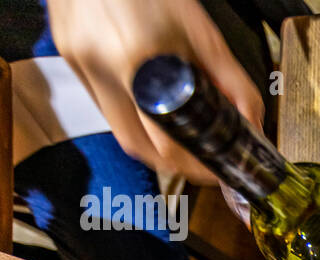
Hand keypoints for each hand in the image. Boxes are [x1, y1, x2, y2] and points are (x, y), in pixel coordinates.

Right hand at [48, 0, 264, 184]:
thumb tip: (250, 118)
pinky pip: (102, 100)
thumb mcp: (201, 30)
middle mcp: (103, 67)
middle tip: (200, 161)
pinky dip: (130, 110)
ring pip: (116, 127)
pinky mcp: (69, 57)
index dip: (196, 166)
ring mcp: (79, 63)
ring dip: (150, 139)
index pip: (168, 143)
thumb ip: (230, 79)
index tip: (216, 169)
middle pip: (138, 146)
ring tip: (178, 133)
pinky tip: (147, 96)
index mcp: (141, 62)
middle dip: (172, 162)